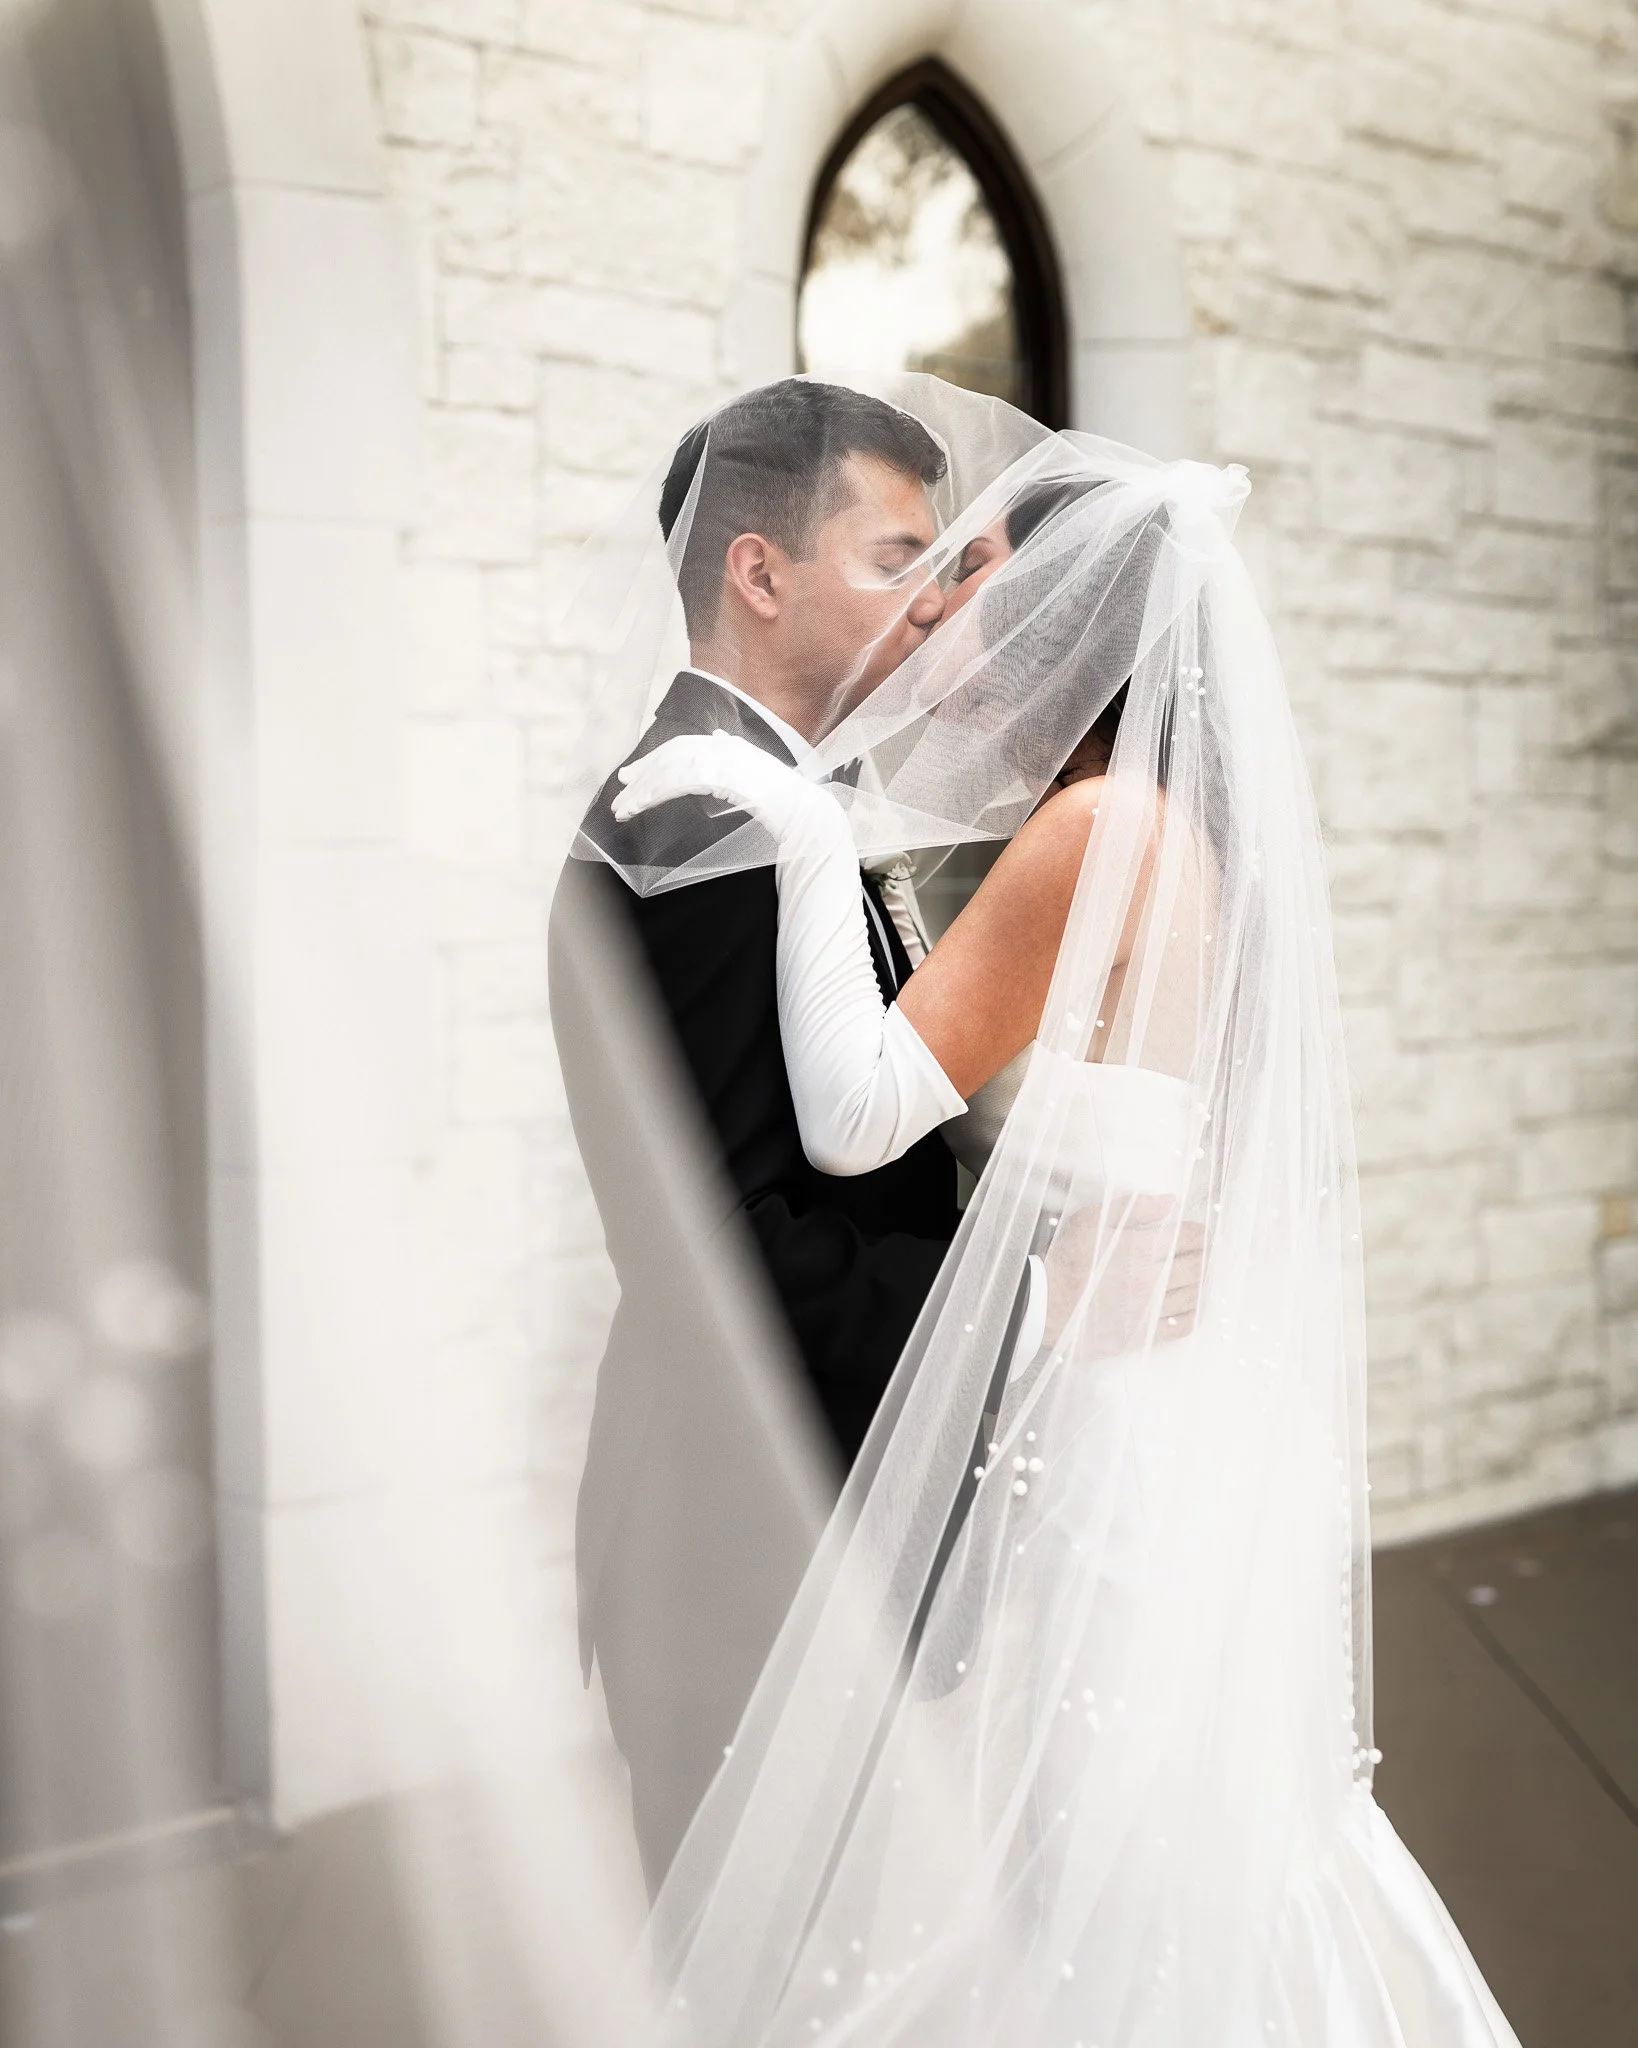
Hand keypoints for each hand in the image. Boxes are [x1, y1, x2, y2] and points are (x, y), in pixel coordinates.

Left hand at [612, 731, 827, 839]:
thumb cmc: (784, 803)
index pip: (683, 748)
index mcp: (730, 747)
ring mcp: (719, 759)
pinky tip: (636, 807)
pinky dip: (650, 796)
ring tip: (621, 810)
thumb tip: (718, 737)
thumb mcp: (755, 774)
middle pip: (670, 755)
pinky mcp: (714, 775)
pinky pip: (672, 783)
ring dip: (640, 792)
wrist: (802, 812)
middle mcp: (722, 748)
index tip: (635, 775)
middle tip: (620, 789)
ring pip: (666, 771)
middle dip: (643, 772)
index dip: (656, 760)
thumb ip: (734, 755)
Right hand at [1041, 1195, 1202, 1359]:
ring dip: (1204, 1282)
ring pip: (1195, 1295)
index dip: (1201, 1232)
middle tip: (1208, 1253)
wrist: (1044, 1304)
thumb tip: (1170, 1201)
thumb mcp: (1091, 1219)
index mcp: (1141, 1249)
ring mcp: (1149, 1310)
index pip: (1190, 1237)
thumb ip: (1133, 1207)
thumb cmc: (1066, 1260)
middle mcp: (1151, 1280)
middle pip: (1199, 1266)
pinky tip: (1193, 1305)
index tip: (1202, 1233)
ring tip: (1202, 1275)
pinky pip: (1184, 1325)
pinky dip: (1195, 1313)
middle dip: (1208, 1256)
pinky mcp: (1144, 1335)